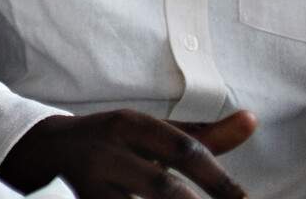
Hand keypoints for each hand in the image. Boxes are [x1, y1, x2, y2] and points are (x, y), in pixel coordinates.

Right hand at [0, 108, 255, 197]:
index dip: (217, 177)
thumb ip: (204, 134)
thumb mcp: (155, 131)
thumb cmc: (120, 141)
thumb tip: (253, 120)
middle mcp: (108, 151)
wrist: (53, 147)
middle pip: (161, 186)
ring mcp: (92, 184)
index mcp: (129, 124)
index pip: (180, 148)